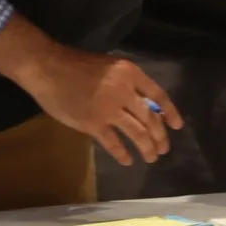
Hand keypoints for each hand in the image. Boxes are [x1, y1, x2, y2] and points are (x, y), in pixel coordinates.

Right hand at [0, 16, 182, 164]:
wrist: (48, 68)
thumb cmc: (78, 65)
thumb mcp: (110, 66)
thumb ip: (128, 83)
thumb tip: (144, 106)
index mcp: (130, 73)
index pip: (158, 95)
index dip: (170, 112)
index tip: (177, 127)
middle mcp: (124, 91)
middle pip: (150, 118)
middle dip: (159, 136)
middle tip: (163, 148)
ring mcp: (109, 109)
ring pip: (137, 132)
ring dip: (147, 147)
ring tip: (152, 157)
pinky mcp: (93, 124)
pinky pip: (114, 143)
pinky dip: (123, 153)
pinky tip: (128, 160)